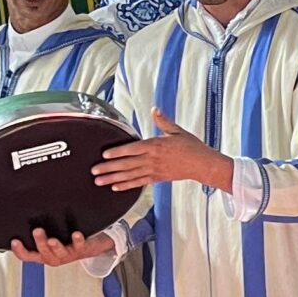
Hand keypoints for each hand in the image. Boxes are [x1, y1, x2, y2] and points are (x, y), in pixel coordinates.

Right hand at [10, 225, 116, 265]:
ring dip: (55, 246)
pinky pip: (79, 246)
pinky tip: (76, 234)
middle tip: (36, 231)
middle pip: (44, 252)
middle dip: (39, 242)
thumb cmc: (65, 241)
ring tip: (51, 240)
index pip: (27, 256)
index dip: (20, 250)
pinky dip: (77, 240)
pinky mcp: (81, 250)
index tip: (14, 241)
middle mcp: (54, 256)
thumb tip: (20, 213)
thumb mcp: (49, 238)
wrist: (91, 247)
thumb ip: (37, 231)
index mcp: (43, 254)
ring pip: (60, 252)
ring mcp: (68, 254)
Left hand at [93, 110, 231, 192]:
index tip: (104, 154)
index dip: (117, 152)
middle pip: (127, 164)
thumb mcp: (178, 131)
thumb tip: (154, 109)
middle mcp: (152, 159)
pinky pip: (139, 183)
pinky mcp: (157, 178)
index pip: (132, 149)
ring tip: (99, 181)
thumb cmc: (192, 147)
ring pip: (130, 175)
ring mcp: (154, 170)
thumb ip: (163, 121)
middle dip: (109, 168)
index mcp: (155, 145)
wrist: (203, 165)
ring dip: (113, 178)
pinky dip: (127, 186)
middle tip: (94, 171)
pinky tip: (116, 187)